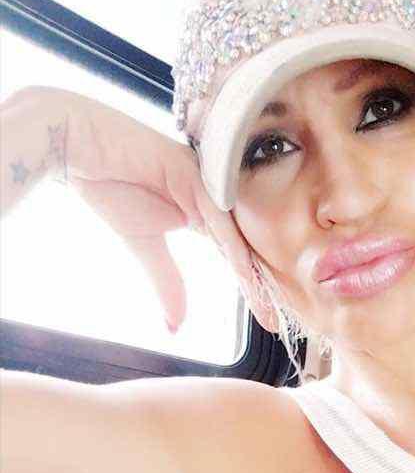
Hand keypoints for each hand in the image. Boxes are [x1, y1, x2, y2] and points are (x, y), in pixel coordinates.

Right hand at [40, 87, 258, 331]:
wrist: (78, 145)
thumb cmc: (112, 186)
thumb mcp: (146, 247)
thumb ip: (168, 282)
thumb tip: (176, 326)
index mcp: (208, 215)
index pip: (237, 256)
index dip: (253, 288)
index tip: (267, 320)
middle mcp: (215, 200)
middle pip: (246, 247)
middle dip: (262, 286)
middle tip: (276, 322)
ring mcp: (207, 184)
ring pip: (236, 235)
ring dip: (252, 273)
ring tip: (265, 305)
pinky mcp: (192, 172)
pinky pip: (216, 215)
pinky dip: (229, 245)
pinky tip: (242, 272)